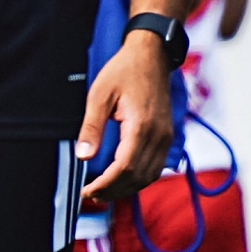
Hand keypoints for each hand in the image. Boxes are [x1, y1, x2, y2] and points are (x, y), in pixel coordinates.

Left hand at [77, 32, 172, 205]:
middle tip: (90, 195)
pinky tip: (122, 180)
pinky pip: (156, 167)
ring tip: (102, 192)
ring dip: (126, 189)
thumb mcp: (99, 95)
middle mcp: (159, 136)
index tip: (86, 191)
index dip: (105, 184)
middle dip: (113, 190)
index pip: (125, 168)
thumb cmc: (123, 71)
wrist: (151, 56)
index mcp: (141, 126)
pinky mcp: (167, 137)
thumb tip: (83, 156)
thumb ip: (92, 128)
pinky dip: (139, 179)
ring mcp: (166, 138)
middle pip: (138, 177)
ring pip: (149, 176)